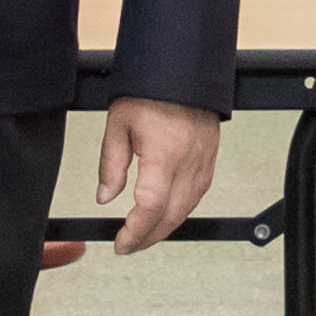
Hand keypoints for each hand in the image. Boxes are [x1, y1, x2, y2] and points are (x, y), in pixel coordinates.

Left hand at [92, 97, 220, 254]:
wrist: (184, 70)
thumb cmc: (151, 90)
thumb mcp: (118, 124)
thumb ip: (111, 165)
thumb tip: (105, 197)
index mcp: (164, 154)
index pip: (150, 207)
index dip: (134, 232)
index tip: (120, 243)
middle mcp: (188, 162)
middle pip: (170, 216)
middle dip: (148, 238)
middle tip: (128, 245)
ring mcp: (203, 162)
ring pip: (187, 210)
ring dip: (164, 228)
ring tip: (143, 235)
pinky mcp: (210, 159)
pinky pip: (197, 196)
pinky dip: (180, 211)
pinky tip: (166, 214)